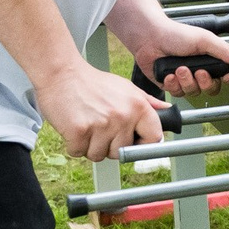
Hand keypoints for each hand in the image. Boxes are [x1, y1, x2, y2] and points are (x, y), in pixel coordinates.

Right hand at [38, 63, 166, 160]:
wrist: (61, 72)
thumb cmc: (93, 82)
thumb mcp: (126, 88)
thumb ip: (148, 102)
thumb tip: (168, 112)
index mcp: (138, 106)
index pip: (153, 139)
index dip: (142, 144)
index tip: (132, 141)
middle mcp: (122, 116)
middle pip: (120, 152)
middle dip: (108, 145)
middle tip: (99, 126)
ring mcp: (100, 125)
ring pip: (98, 155)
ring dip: (90, 146)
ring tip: (86, 124)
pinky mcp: (79, 131)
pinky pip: (78, 152)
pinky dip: (74, 144)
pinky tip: (73, 127)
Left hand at [133, 19, 228, 95]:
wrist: (150, 37)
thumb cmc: (175, 34)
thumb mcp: (204, 39)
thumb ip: (224, 50)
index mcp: (211, 59)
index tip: (227, 76)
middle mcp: (200, 70)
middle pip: (212, 88)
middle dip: (205, 82)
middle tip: (199, 72)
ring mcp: (186, 79)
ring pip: (194, 92)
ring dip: (187, 82)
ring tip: (179, 68)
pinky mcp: (171, 85)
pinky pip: (178, 93)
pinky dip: (173, 84)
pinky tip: (169, 74)